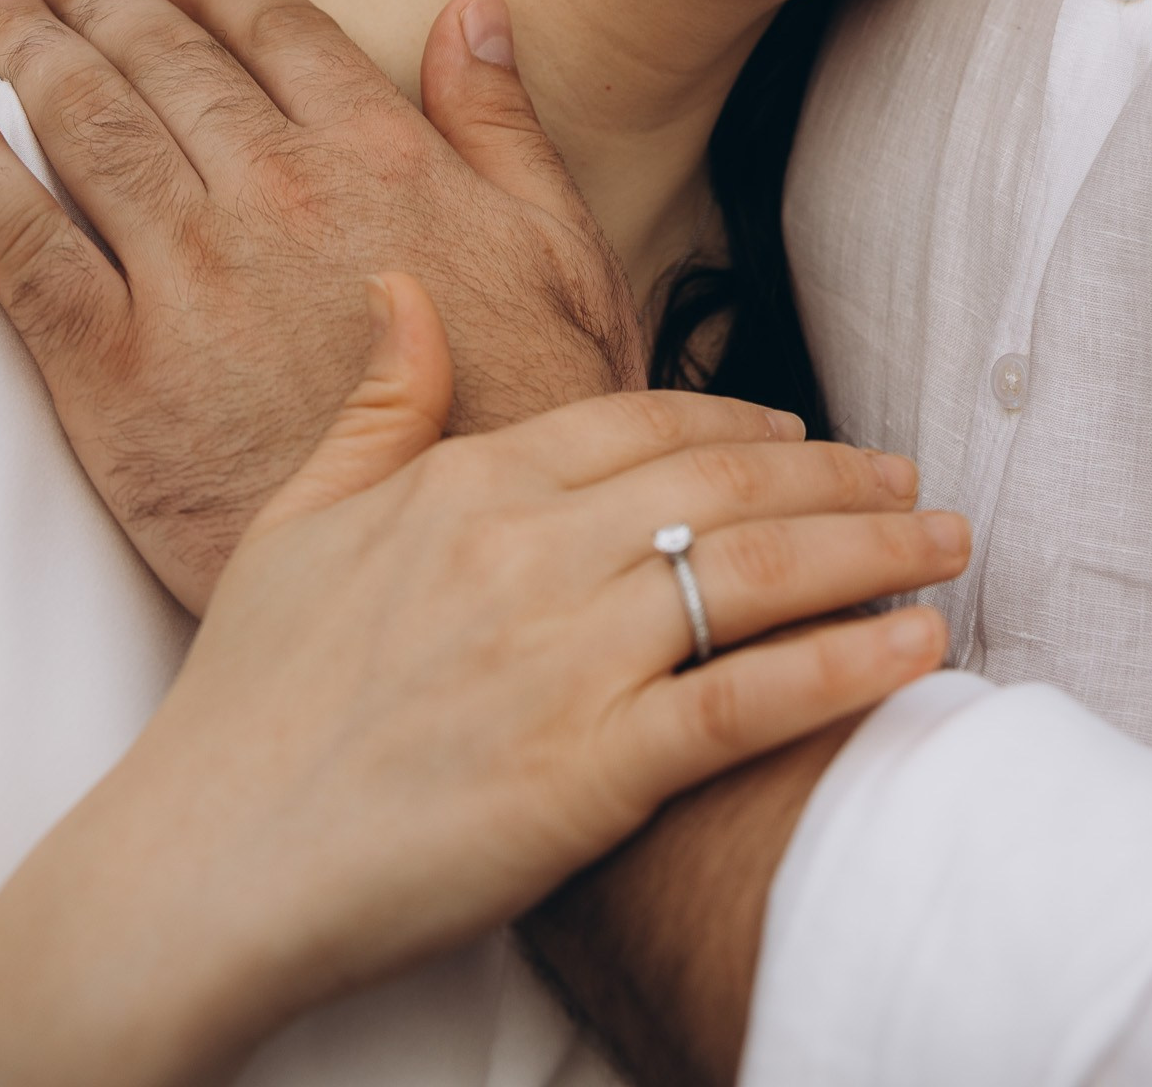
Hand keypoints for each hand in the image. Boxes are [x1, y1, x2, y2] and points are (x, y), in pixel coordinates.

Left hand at [0, 0, 654, 606]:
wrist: (468, 568)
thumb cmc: (534, 416)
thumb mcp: (561, 252)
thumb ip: (502, 123)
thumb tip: (474, 12)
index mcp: (380, 155)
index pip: (279, 35)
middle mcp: (276, 191)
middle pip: (165, 65)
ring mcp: (191, 274)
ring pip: (89, 128)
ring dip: (27, 48)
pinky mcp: (118, 371)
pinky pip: (21, 253)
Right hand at [0, 276, 960, 1086]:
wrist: (202, 868)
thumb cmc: (246, 703)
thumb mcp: (297, 522)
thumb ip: (379, 401)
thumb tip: (402, 284)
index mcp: (468, 484)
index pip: (646, 423)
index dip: (743, 423)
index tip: (806, 437)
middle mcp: (528, 554)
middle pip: (728, 487)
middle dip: (843, 481)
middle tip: (918, 481)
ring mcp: (563, 661)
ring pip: (758, 577)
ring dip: (875, 555)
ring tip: (950, 548)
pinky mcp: (589, 773)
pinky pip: (747, 704)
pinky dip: (845, 669)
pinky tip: (916, 648)